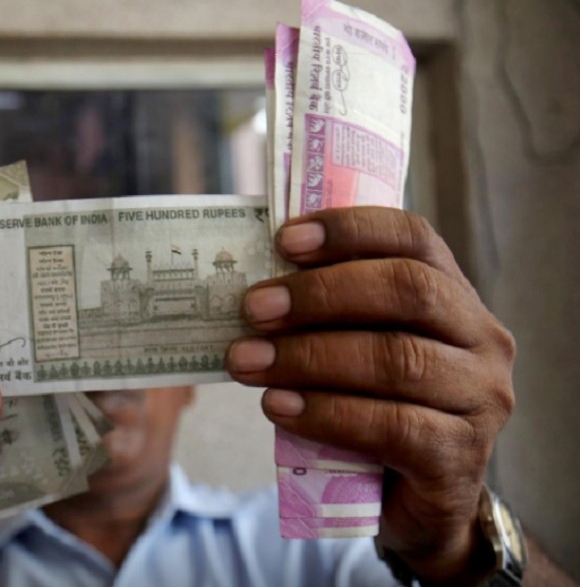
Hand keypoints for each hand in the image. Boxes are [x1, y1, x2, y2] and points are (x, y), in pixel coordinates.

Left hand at [226, 207, 515, 585]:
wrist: (413, 498)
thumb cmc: (374, 405)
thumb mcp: (356, 347)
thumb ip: (328, 315)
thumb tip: (252, 289)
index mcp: (454, 295)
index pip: (413, 238)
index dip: (349, 230)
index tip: (284, 240)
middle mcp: (481, 338)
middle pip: (407, 291)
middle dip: (320, 294)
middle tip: (253, 308)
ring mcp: (480, 399)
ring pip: (395, 360)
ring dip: (308, 356)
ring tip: (246, 362)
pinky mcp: (461, 457)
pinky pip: (390, 426)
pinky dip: (324, 413)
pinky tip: (278, 406)